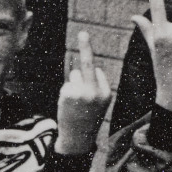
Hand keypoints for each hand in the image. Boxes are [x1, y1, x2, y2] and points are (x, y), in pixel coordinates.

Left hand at [55, 31, 113, 155]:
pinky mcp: (68, 95)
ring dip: (73, 85)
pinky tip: (68, 106)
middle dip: (86, 47)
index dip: (91, 76)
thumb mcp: (98, 103)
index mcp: (106, 93)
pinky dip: (66, 92)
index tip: (92, 64)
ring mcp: (81, 93)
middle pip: (89, 64)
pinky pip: (67, 84)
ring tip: (75, 104)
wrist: (78, 139)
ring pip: (74, 76)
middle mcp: (95, 91)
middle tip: (84, 33)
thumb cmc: (88, 118)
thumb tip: (81, 67)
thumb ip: (94, 86)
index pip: (97, 72)